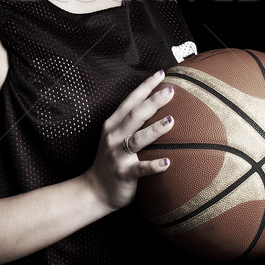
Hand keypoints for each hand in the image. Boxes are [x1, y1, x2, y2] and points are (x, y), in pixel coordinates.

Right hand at [82, 70, 173, 212]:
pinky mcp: (123, 174)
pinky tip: (167, 163)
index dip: (145, 86)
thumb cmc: (111, 159)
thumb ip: (130, 121)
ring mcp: (118, 155)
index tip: (161, 74)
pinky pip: (140, 169)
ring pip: (137, 139)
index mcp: (113, 124)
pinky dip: (153, 165)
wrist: (94, 190)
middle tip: (170, 91)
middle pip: (135, 115)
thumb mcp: (115, 135)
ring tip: (171, 121)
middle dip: (153, 101)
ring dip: (154, 130)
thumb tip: (156, 103)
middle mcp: (114, 136)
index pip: (131, 100)